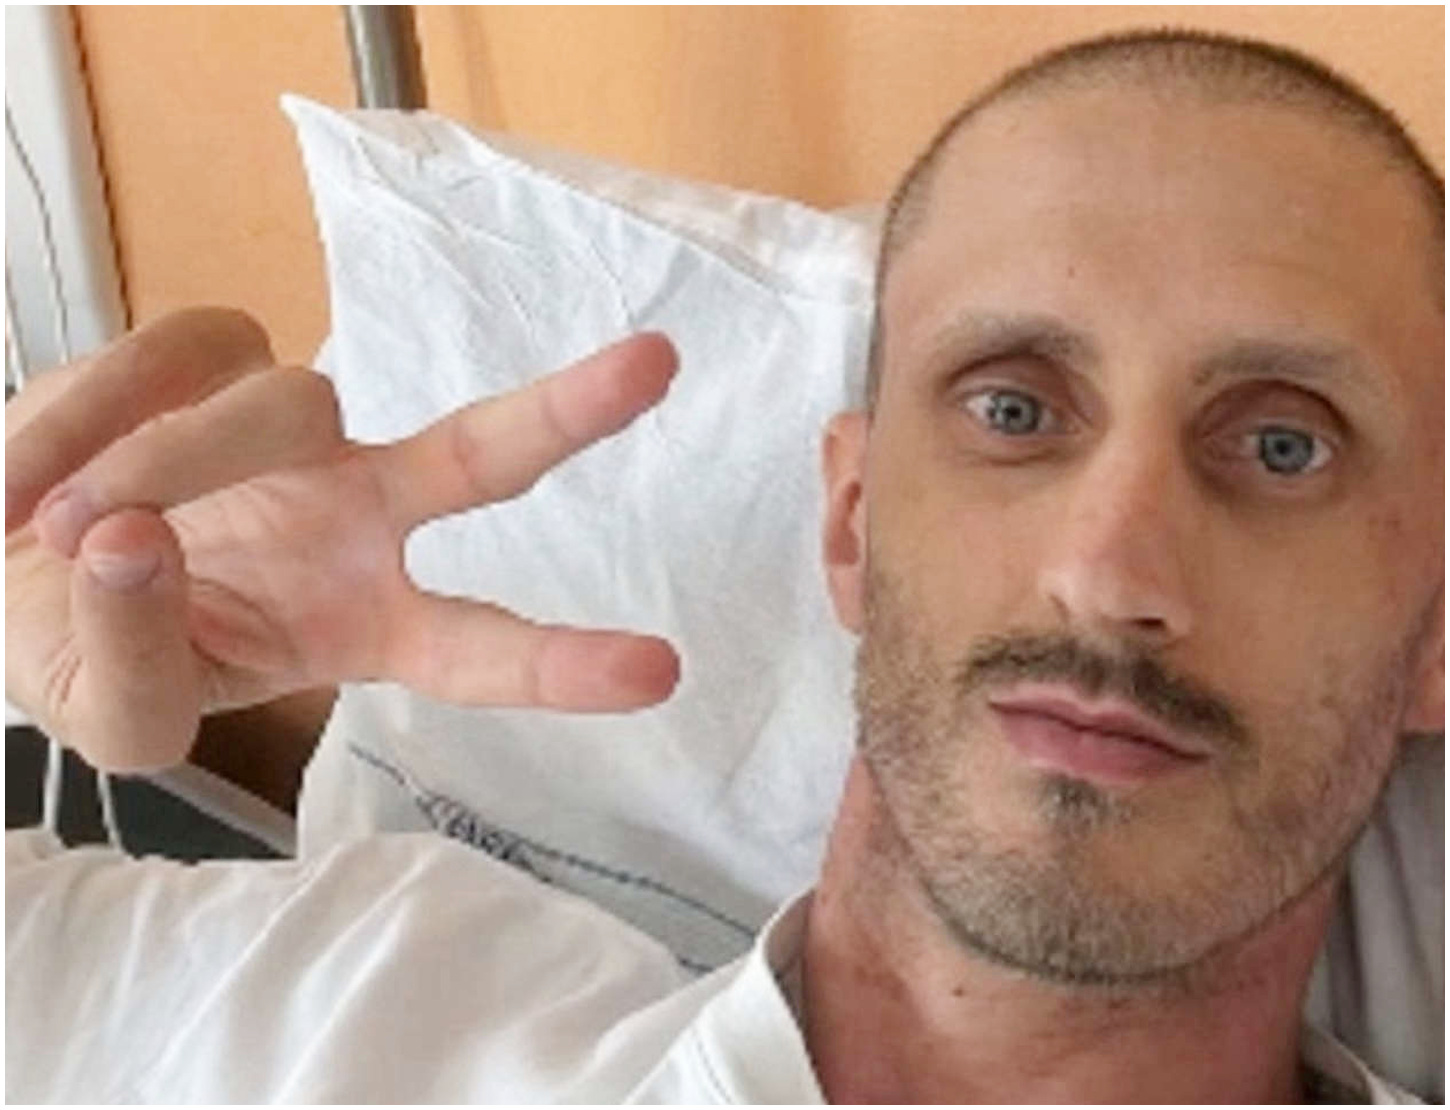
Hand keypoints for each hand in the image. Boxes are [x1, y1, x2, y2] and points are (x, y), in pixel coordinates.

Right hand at [6, 309, 680, 772]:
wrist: (8, 569)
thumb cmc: (90, 654)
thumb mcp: (111, 715)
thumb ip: (133, 660)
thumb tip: (135, 543)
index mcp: (364, 626)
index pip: (482, 649)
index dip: (565, 665)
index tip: (659, 672)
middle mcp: (363, 518)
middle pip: (482, 455)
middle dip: (567, 411)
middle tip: (658, 365)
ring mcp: (299, 434)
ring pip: (280, 401)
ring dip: (161, 461)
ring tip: (57, 525)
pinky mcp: (219, 363)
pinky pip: (186, 352)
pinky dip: (95, 409)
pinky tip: (29, 473)